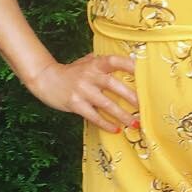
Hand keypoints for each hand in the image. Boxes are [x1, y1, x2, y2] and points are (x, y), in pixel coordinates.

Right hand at [26, 54, 140, 132]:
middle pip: (114, 85)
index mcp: (95, 63)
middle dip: (131, 97)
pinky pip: (94, 116)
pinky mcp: (75, 104)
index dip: (130, 65)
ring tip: (135, 123)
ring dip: (122, 115)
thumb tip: (128, 62)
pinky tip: (116, 129)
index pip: (115, 61)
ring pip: (106, 104)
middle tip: (145, 106)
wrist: (45, 79)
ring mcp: (82, 90)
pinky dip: (106, 124)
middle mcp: (90, 75)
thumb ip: (103, 63)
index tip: (144, 72)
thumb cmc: (71, 72)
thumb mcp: (85, 62)